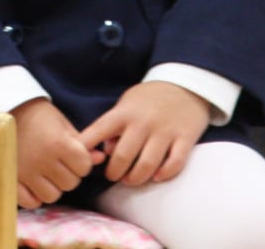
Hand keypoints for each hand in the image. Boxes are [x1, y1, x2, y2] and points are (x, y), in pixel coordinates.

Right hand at [13, 98, 97, 209]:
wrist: (6, 108)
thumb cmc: (39, 115)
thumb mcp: (63, 124)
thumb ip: (82, 143)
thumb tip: (100, 159)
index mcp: (59, 144)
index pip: (84, 167)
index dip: (81, 162)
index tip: (73, 154)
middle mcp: (43, 160)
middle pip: (70, 184)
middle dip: (69, 174)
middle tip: (58, 162)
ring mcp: (26, 172)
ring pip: (52, 196)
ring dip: (53, 187)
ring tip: (46, 173)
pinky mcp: (12, 179)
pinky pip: (31, 202)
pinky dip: (35, 196)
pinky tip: (34, 183)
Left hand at [77, 81, 212, 185]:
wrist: (186, 85)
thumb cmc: (149, 99)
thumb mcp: (126, 105)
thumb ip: (113, 127)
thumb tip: (104, 152)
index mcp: (124, 112)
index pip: (99, 130)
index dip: (85, 147)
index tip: (78, 160)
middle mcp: (143, 122)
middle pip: (122, 156)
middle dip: (114, 172)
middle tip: (113, 176)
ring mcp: (165, 131)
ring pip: (147, 165)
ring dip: (136, 178)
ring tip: (131, 179)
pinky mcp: (185, 138)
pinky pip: (174, 163)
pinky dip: (164, 174)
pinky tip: (157, 176)